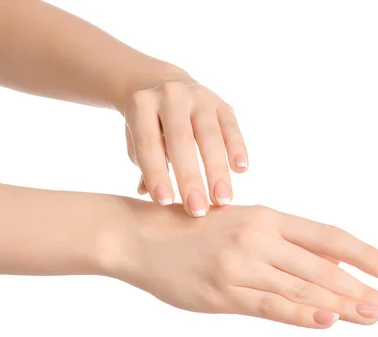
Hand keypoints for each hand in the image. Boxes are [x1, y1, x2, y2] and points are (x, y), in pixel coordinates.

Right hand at [115, 201, 377, 327]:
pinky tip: (328, 320)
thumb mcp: (240, 225)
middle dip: (366, 289)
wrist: (140, 236)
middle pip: (324, 266)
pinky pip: (270, 304)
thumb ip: (282, 244)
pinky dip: (301, 312)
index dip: (366, 254)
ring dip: (344, 305)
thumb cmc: (192, 230)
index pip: (328, 236)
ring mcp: (240, 265)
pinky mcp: (222, 291)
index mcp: (266, 216)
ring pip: (303, 287)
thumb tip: (328, 264)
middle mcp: (258, 237)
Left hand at [123, 78, 247, 217]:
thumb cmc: (148, 127)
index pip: (148, 142)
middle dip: (189, 178)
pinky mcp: (221, 102)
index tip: (165, 202)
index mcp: (141, 105)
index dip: (156, 172)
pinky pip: (231, 126)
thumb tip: (148, 193)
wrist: (161, 85)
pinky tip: (240, 170)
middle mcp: (170, 95)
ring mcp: (198, 96)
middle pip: (181, 140)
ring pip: (209, 135)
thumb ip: (144, 167)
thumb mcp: (137, 142)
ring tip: (222, 199)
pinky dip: (237, 147)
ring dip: (216, 170)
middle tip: (197, 210)